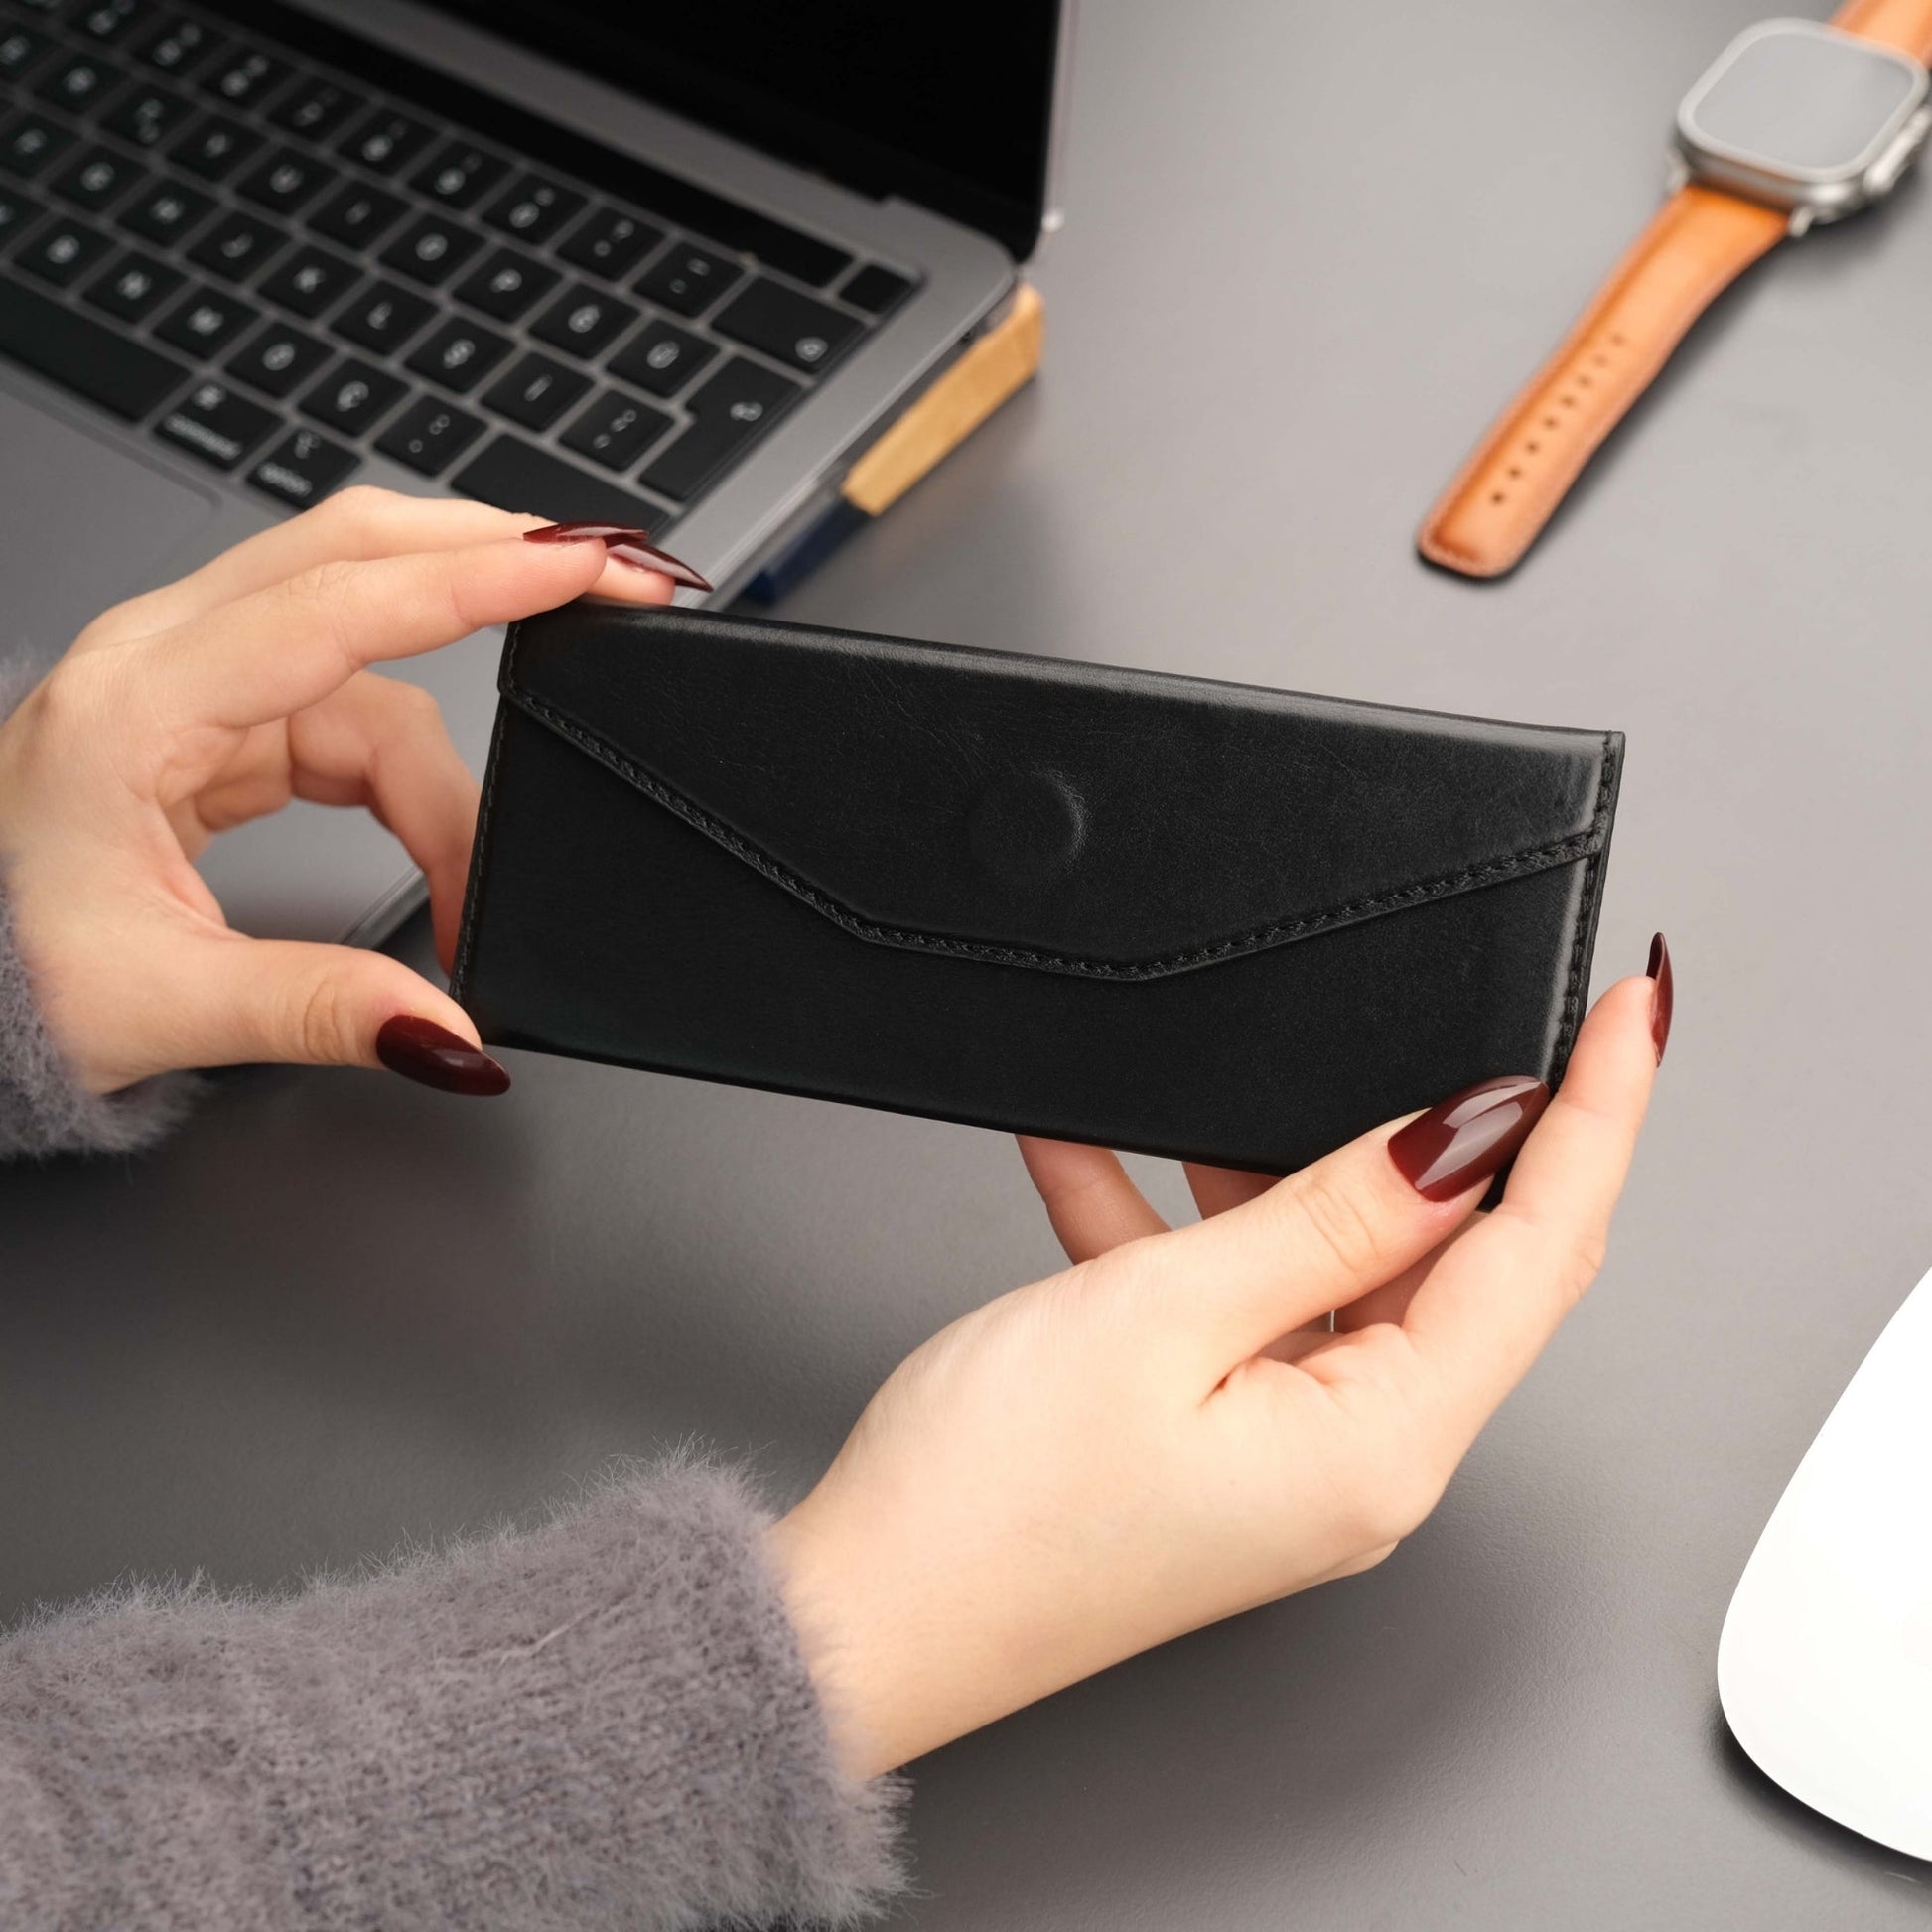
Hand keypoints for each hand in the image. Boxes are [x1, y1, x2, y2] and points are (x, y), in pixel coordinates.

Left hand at [0, 493, 695, 1095]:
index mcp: (134, 705)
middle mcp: (163, 662)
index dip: (477, 579)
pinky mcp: (220, 719)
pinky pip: (351, 699)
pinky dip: (420, 756)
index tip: (585, 565)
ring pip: (369, 639)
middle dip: (498, 557)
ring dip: (459, 727)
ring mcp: (193, 681)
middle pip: (359, 553)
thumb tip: (454, 1034)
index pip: (336, 606)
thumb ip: (324, 1010)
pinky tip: (446, 825)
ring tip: (489, 858)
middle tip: (620, 578)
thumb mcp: (163, 1003)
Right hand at [771, 959, 1667, 1777]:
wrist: (864, 1615)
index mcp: (1382, 1442)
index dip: (1592, 1118)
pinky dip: (1184, 1222)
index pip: (1538, 1251)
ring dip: (1281, 1169)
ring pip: (1340, 1269)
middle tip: (1486, 1020)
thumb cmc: (987, 1504)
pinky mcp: (1222, 1434)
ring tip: (1206, 1089)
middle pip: (1462, 1263)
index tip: (1624, 1015)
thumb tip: (1459, 1139)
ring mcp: (1291, 1449)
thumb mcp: (1163, 1313)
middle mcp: (1361, 1458)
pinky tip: (1096, 1152)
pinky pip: (1239, 1301)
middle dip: (1470, 1134)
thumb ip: (1326, 1216)